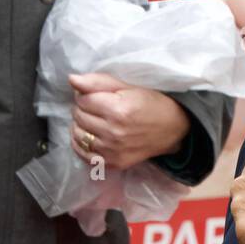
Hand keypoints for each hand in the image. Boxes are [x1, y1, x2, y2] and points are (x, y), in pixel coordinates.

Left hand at [67, 73, 190, 171]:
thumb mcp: (128, 87)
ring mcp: (111, 151)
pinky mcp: (112, 164)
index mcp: (118, 110)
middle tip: (98, 107)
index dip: (87, 94)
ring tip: (95, 120)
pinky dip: (81, 143)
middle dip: (84, 108)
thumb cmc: (151, 103)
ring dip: (81, 125)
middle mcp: (113, 133)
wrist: (172, 129)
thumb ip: (98, 82)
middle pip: (78, 116)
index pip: (82, 100)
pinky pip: (82, 154)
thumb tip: (71, 79)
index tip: (98, 95)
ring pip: (77, 135)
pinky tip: (91, 135)